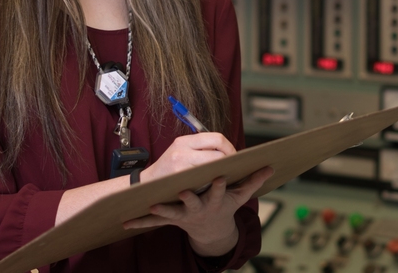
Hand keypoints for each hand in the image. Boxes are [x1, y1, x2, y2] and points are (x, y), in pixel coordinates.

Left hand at [123, 135, 273, 255]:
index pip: (218, 190)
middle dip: (189, 196)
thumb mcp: (239, 197)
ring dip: (162, 209)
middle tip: (184, 189)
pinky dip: (140, 222)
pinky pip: (153, 221)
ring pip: (171, 213)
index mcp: (215, 201)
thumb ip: (252, 182)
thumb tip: (270, 167)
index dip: (219, 183)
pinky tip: (127, 222)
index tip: (220, 175)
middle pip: (193, 202)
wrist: (208, 229)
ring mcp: (183, 215)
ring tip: (152, 203)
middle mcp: (198, 208)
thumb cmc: (223, 206)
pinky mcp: (169, 220)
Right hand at [138, 133, 235, 182]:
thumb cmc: (168, 169)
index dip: (229, 147)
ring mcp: (180, 165)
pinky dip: (212, 181)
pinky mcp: (180, 180)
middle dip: (229, 160)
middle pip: (218, 151)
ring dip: (222, 170)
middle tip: (233, 167)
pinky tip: (213, 184)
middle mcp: (182, 150)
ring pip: (213, 166)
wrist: (147, 185)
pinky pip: (205, 179)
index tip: (233, 156)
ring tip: (225, 174)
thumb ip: (200, 148)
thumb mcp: (181, 151)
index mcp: (185, 141)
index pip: (216, 138)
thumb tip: (225, 149)